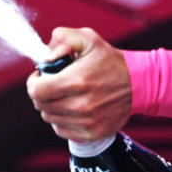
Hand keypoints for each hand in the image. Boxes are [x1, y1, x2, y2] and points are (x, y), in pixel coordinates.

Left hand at [26, 27, 131, 141]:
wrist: (138, 83)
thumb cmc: (109, 60)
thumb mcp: (87, 38)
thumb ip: (61, 38)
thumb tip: (45, 56)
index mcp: (76, 81)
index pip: (36, 91)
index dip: (33, 82)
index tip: (40, 77)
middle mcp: (80, 105)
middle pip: (41, 105)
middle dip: (42, 92)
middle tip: (53, 83)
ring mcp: (86, 122)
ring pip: (49, 117)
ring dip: (51, 105)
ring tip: (65, 94)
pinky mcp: (91, 133)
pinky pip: (61, 129)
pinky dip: (61, 119)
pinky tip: (71, 107)